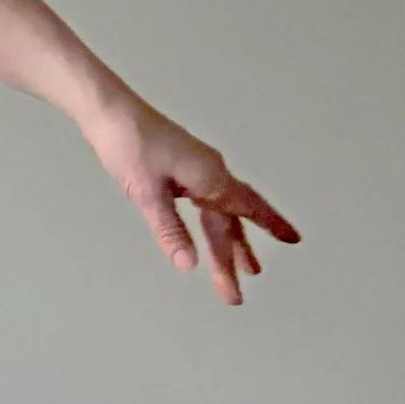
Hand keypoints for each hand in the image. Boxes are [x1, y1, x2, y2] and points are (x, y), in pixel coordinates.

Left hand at [83, 86, 299, 306]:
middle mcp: (210, 172)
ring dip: (227, 243)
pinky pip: (208, 202)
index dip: (271, 225)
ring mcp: (198, 169)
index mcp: (209, 177)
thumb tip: (189, 264)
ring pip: (219, 213)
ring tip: (239, 271)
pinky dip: (213, 222)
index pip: (248, 208)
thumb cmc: (129, 144)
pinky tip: (213, 232)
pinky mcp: (183, 167)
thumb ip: (170, 230)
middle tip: (237, 292)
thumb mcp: (147, 194)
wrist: (111, 111)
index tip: (293, 239)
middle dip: (235, 257)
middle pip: (229, 221)